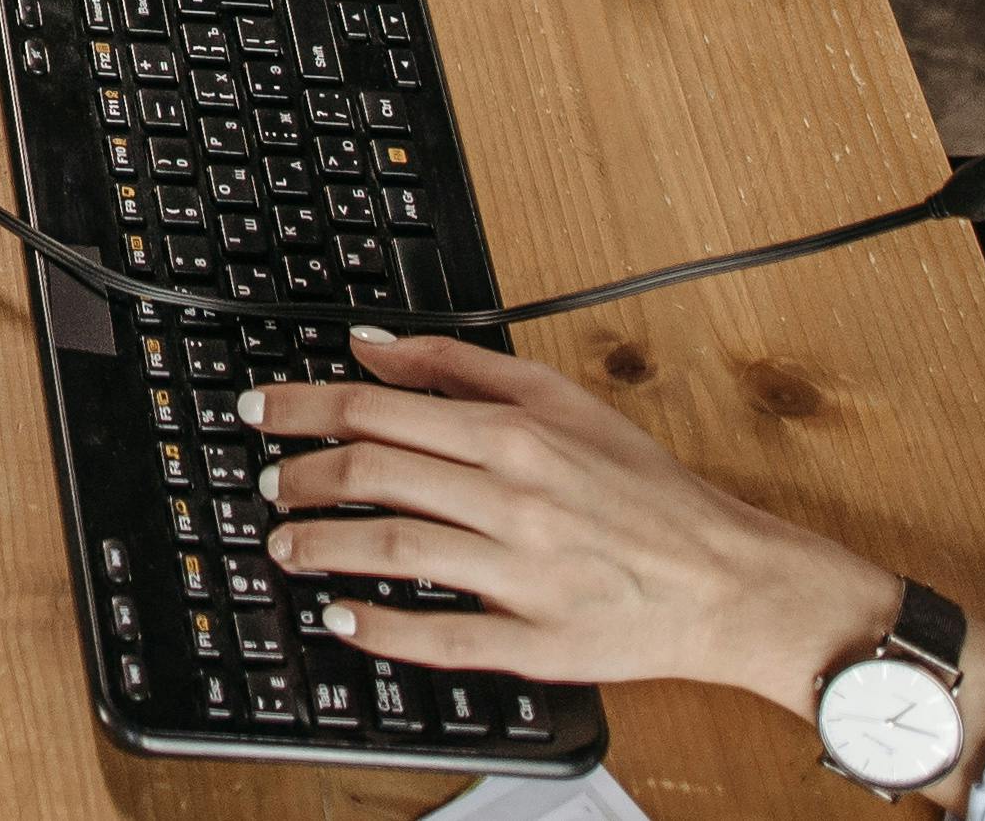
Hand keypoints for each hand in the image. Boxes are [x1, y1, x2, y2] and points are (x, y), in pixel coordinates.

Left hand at [252, 332, 978, 770]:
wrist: (725, 577)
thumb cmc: (643, 489)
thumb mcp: (560, 399)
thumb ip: (458, 366)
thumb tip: (370, 345)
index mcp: (515, 434)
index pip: (378, 409)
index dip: (302, 408)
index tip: (259, 413)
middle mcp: (513, 498)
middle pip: (373, 474)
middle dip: (298, 477)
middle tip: (264, 485)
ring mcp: (522, 572)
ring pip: (393, 549)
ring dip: (320, 546)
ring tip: (283, 546)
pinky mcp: (535, 640)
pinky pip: (441, 636)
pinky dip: (380, 627)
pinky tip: (341, 617)